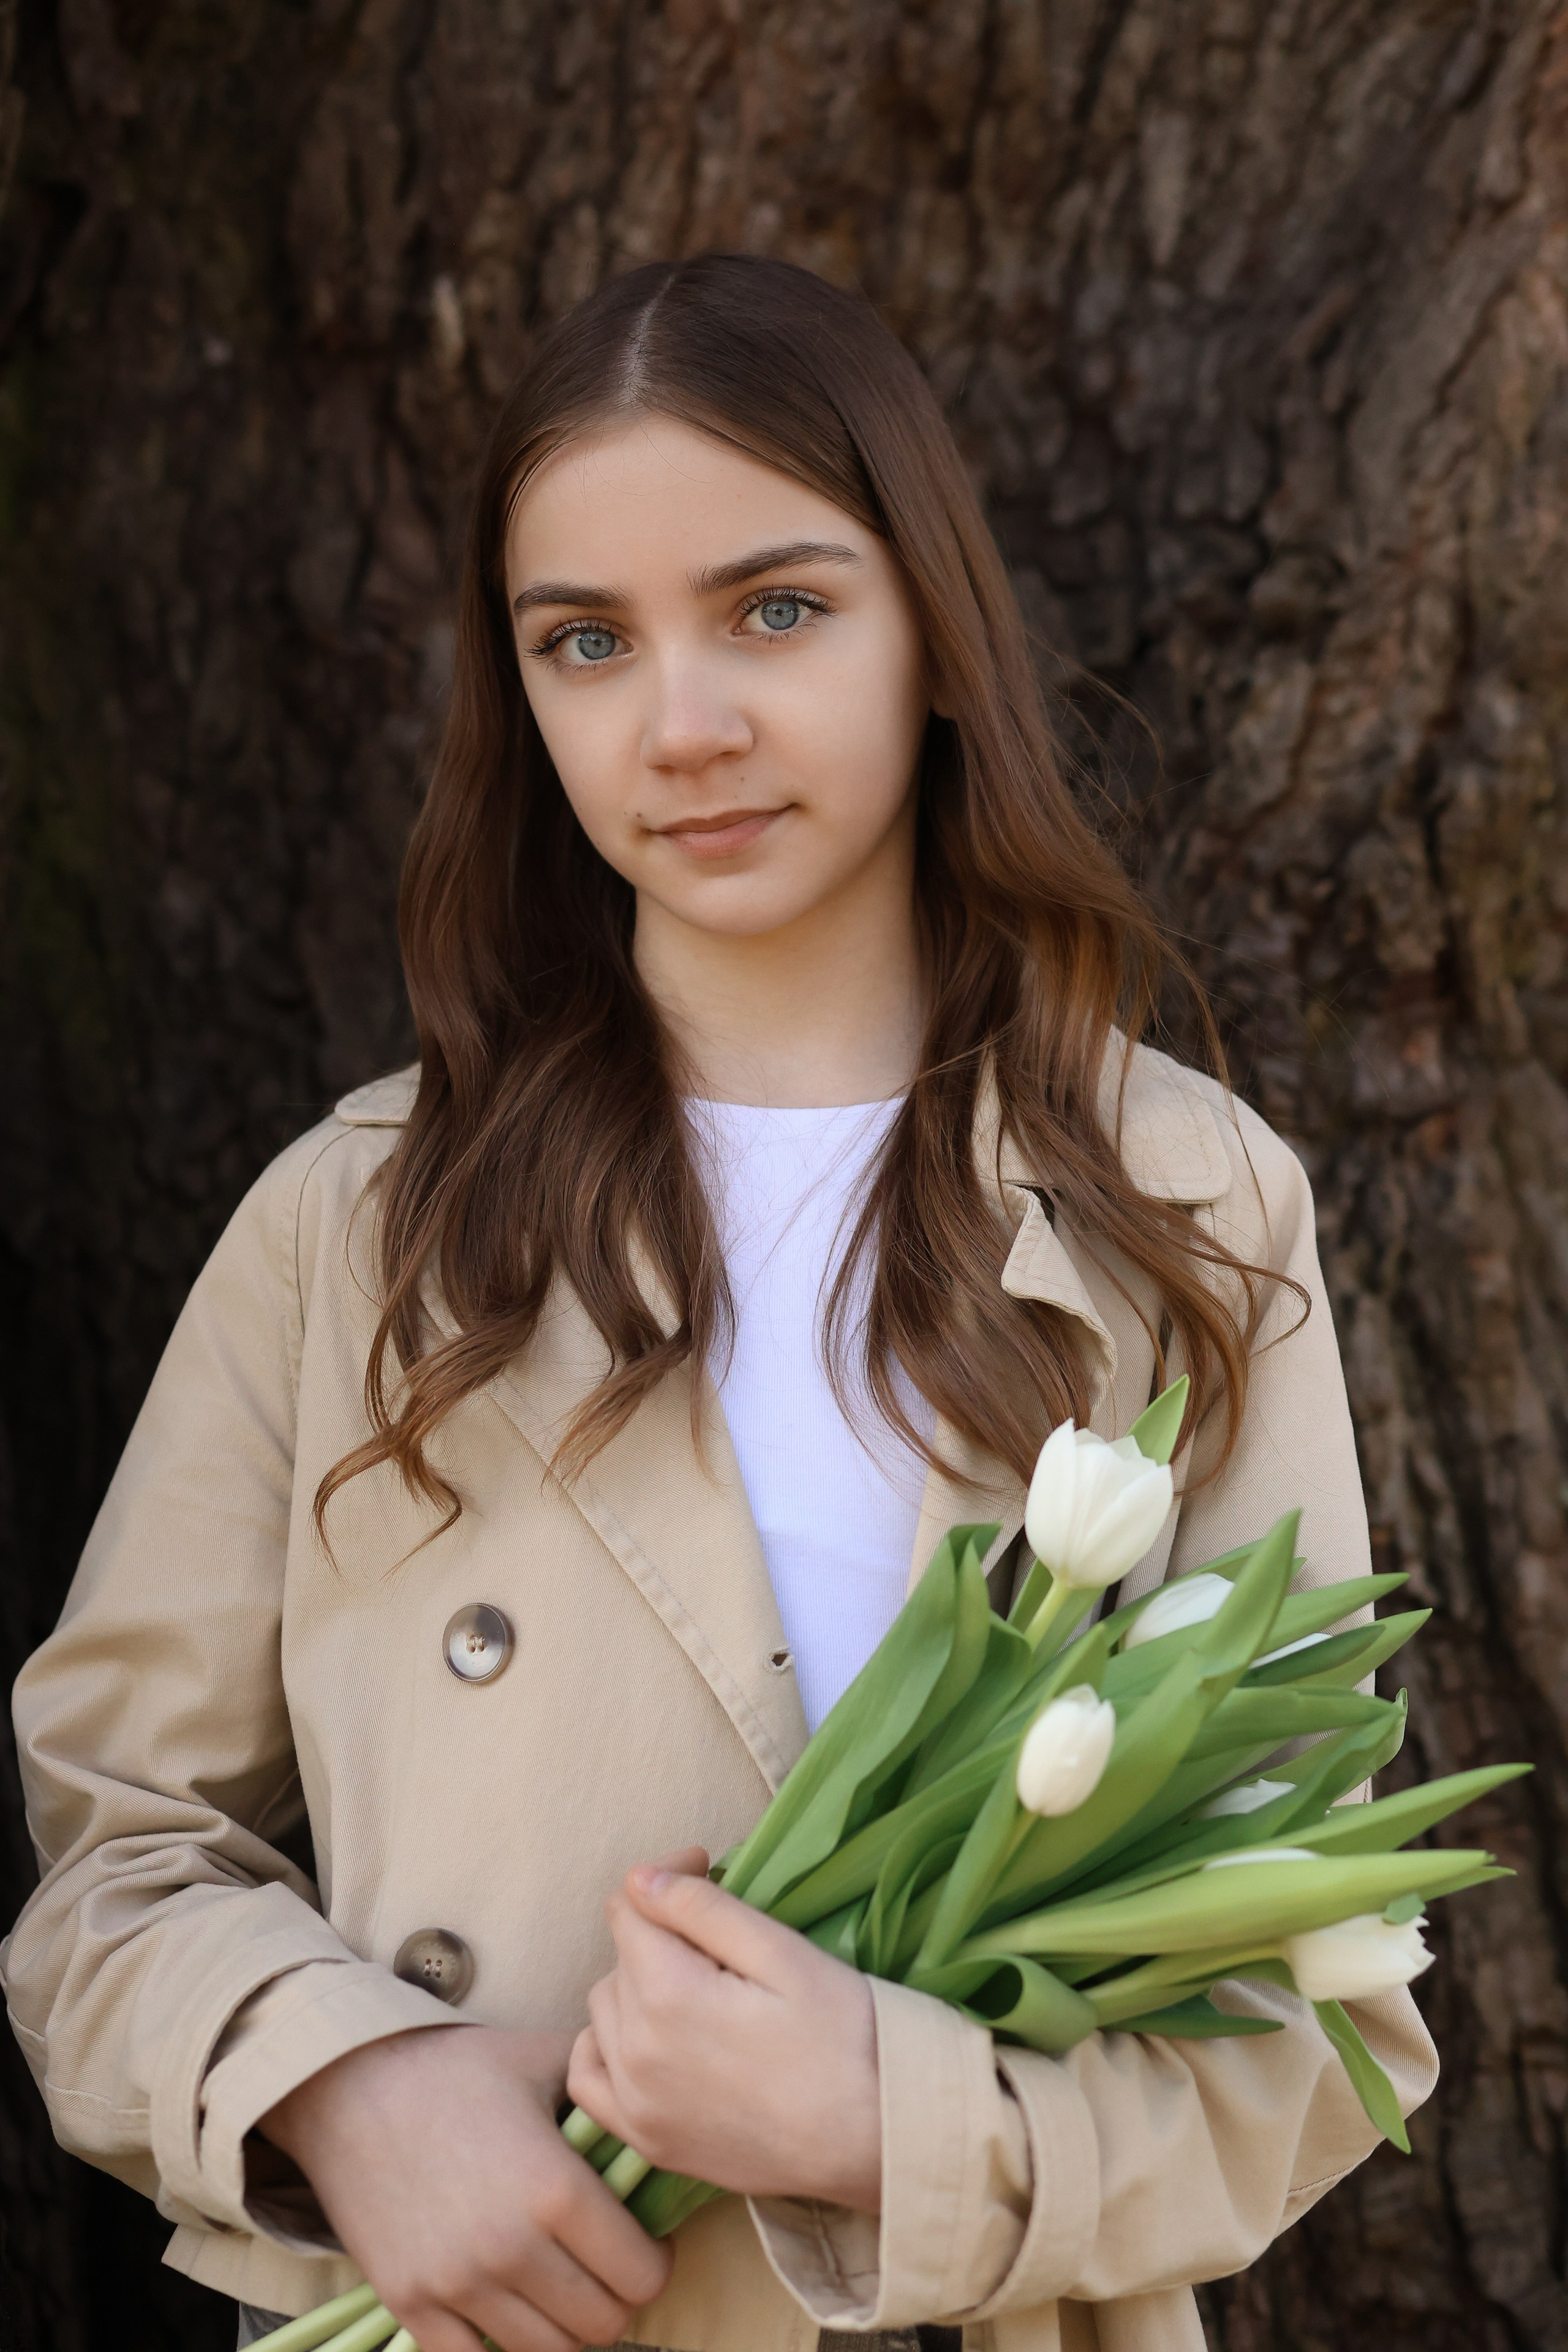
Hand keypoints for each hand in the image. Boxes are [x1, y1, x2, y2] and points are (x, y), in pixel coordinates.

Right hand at [258, 2023, 671, 2351]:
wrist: (349, 2086)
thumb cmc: (457, 2068)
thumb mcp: (544, 2060)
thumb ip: (606, 2088)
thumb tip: (657, 2103)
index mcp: (554, 2188)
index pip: (642, 2274)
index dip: (655, 2262)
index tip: (646, 2243)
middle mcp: (510, 2248)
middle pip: (602, 2324)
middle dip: (616, 2298)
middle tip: (607, 2266)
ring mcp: (457, 2285)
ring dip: (565, 2326)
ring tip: (562, 2283)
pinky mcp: (410, 2304)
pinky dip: (500, 2344)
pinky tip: (509, 2305)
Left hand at [567, 1848, 881, 2212]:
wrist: (877, 2136)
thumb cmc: (844, 2035)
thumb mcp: (783, 1952)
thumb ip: (702, 1910)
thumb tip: (640, 1879)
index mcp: (668, 1994)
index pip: (630, 1904)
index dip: (669, 1874)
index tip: (708, 1868)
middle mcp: (636, 2052)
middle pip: (620, 1957)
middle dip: (663, 1932)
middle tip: (725, 1939)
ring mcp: (637, 2104)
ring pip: (606, 2010)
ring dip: (639, 1986)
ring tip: (702, 1988)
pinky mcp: (648, 2142)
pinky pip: (589, 2081)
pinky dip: (605, 2049)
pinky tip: (645, 2039)